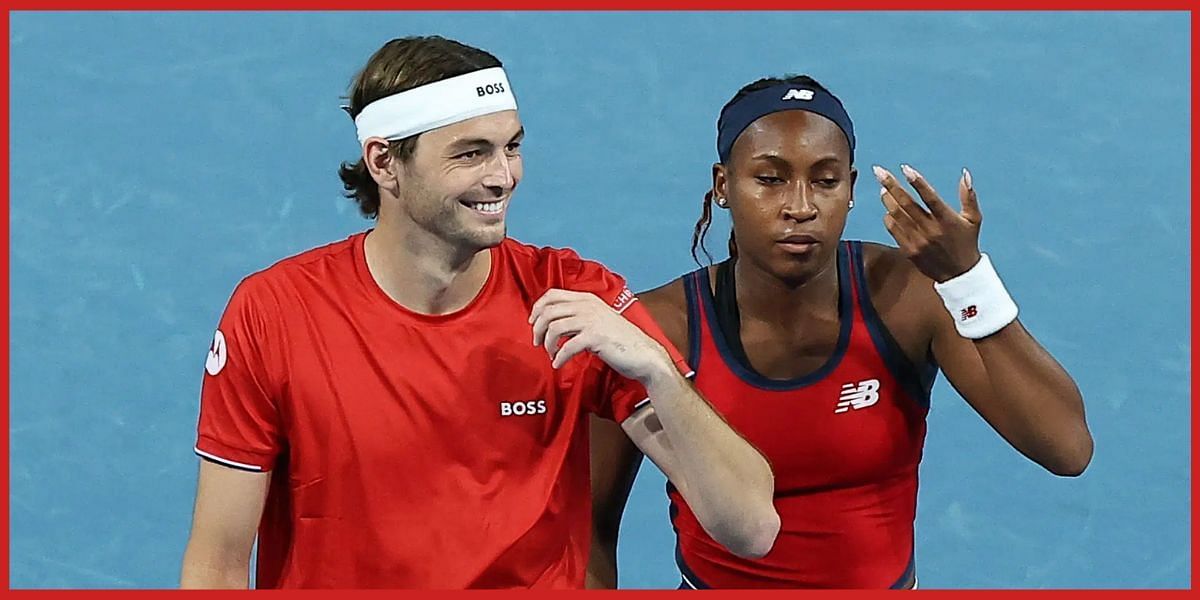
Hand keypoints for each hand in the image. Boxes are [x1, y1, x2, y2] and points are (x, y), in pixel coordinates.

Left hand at [529, 289, 669, 382]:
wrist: (643, 354)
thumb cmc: (621, 340)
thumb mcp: (599, 320)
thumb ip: (579, 317)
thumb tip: (555, 324)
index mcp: (587, 299)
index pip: (552, 294)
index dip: (538, 308)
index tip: (533, 323)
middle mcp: (588, 306)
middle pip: (549, 310)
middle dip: (538, 328)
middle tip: (538, 342)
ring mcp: (591, 320)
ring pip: (554, 327)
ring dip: (548, 343)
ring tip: (551, 354)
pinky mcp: (595, 337)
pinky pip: (567, 347)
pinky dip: (559, 357)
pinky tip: (559, 364)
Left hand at [874, 164, 982, 281]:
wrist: (959, 274)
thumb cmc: (967, 242)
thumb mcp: (974, 219)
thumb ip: (969, 196)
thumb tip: (964, 173)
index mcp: (947, 220)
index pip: (929, 197)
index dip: (917, 182)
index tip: (905, 168)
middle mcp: (931, 230)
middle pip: (906, 204)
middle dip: (891, 185)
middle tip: (879, 171)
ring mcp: (918, 241)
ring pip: (896, 215)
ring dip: (887, 199)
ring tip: (883, 188)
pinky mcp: (909, 250)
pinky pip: (893, 230)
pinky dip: (888, 218)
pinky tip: (888, 209)